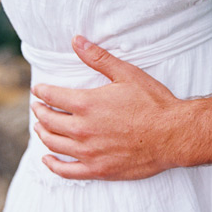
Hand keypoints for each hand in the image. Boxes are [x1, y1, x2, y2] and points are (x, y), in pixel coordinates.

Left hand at [32, 36, 189, 180]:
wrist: (173, 135)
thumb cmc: (153, 103)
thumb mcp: (126, 74)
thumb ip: (98, 57)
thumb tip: (77, 40)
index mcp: (86, 104)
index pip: (52, 96)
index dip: (42, 92)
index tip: (38, 90)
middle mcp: (82, 129)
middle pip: (48, 121)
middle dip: (40, 112)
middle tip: (38, 107)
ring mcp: (88, 152)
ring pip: (53, 144)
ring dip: (42, 134)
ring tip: (40, 128)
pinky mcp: (98, 170)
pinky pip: (66, 171)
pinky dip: (53, 165)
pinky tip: (47, 159)